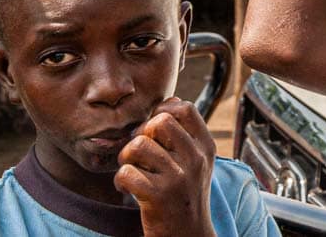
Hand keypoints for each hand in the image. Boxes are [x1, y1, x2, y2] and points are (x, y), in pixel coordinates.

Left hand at [115, 98, 216, 236]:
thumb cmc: (186, 196)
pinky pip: (126, 172)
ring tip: (132, 169)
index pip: (185, 109)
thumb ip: (186, 135)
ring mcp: (178, 178)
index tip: (154, 129)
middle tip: (139, 152)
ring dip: (126, 157)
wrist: (189, 236)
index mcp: (205, 148)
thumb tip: (170, 101)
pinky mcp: (157, 196)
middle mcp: (195, 159)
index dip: (163, 112)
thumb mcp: (197, 164)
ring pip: (138, 145)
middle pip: (159, 122)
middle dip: (141, 133)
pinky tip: (127, 187)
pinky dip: (120, 179)